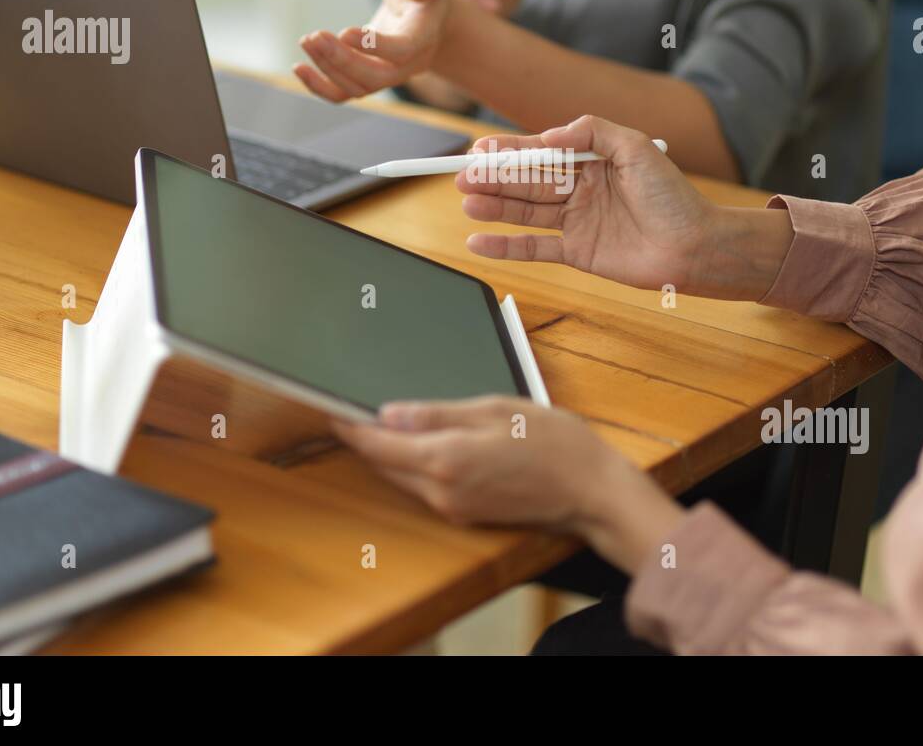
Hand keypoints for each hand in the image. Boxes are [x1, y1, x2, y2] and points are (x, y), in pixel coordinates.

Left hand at [294, 0, 449, 101]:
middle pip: (377, 77)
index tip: (344, 32)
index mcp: (425, 34)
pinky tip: (298, 67)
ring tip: (306, 40)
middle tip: (315, 36)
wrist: (424, 9)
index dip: (374, 46)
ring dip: (327, 68)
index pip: (403, 50)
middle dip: (342, 61)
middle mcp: (411, 62)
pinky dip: (320, 86)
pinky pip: (345, 93)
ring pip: (358, 88)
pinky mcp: (370, 76)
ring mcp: (390, 74)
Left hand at [332, 396, 682, 570]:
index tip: (332, 409)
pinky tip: (423, 445)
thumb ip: (438, 413)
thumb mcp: (494, 409)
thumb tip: (390, 412)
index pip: (378, 443)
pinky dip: (415, 466)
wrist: (590, 490)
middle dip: (366, 438)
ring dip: (390, 453)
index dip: (350, 426)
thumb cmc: (554, 442)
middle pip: (384, 463)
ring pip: (403, 476)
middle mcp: (442, 490)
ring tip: (384, 422)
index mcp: (446, 458)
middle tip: (352, 410)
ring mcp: (453, 506)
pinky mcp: (466, 514)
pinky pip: (425, 487)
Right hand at [457, 116, 793, 299]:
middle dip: (493, 178)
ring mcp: (576, 222)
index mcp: (591, 161)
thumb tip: (549, 135)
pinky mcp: (577, 253)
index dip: (509, 151)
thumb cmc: (674, 196)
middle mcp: (580, 190)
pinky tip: (478, 241)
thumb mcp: (637, 147)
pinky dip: (504, 246)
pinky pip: (533, 247)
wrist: (696, 246)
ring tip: (466, 201)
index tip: (479, 150)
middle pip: (526, 181)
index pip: (541, 153)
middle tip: (461, 176)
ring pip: (525, 211)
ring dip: (494, 207)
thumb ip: (593, 131)